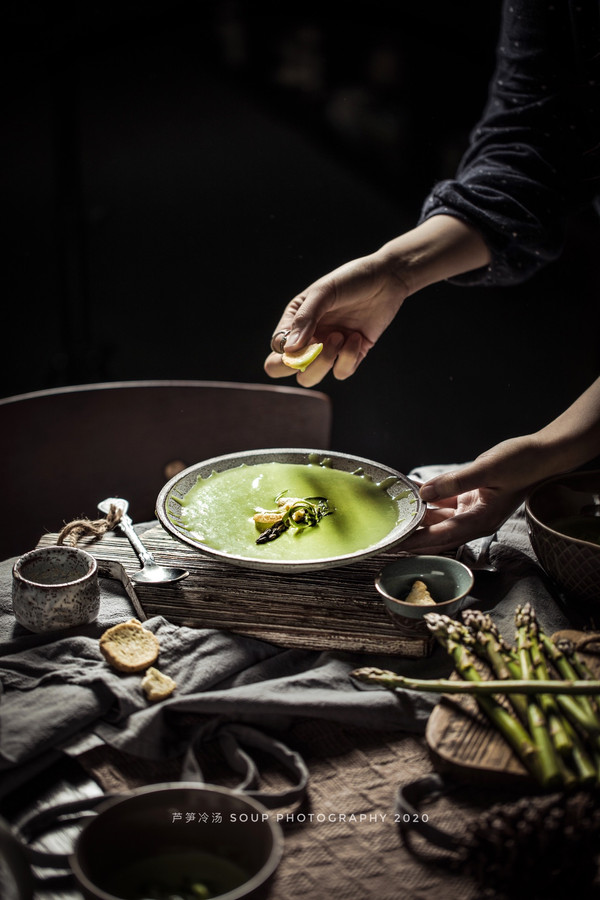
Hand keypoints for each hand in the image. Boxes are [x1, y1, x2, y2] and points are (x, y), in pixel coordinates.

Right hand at [264, 252, 407, 386]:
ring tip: (339, 336)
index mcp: (294, 320)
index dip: (286, 352)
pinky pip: (341, 372)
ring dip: (324, 362)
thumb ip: (305, 319)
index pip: (277, 348)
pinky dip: (347, 358)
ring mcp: (328, 348)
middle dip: (298, 366)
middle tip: (313, 351)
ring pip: (311, 377)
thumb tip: (289, 349)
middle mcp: (308, 337)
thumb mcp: (324, 293)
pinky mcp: (350, 355)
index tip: (307, 339)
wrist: (388, 278)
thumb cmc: (351, 279)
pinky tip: (356, 336)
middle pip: (285, 370)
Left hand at [401, 436, 545, 553]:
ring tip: (394, 513)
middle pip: (438, 533)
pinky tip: (411, 488)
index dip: (418, 541)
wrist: (543, 454)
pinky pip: (445, 500)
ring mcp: (474, 509)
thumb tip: (424, 493)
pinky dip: (429, 496)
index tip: (396, 543)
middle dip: (413, 535)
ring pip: (439, 517)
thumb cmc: (522, 462)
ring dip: (418, 515)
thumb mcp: (488, 470)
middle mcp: (476, 520)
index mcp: (482, 520)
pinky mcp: (472, 497)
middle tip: (387, 535)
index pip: (442, 536)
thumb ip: (455, 482)